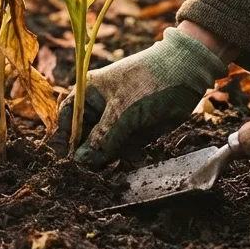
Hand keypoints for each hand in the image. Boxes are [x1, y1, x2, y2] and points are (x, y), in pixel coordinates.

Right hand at [58, 26, 228, 165]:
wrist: (186, 74)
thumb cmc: (146, 83)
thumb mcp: (121, 111)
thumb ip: (101, 139)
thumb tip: (80, 162)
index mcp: (87, 95)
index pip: (66, 122)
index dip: (64, 142)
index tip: (66, 164)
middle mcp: (99, 109)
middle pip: (84, 138)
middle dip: (87, 155)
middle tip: (90, 174)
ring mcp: (117, 121)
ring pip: (103, 147)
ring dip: (107, 160)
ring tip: (112, 170)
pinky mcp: (134, 131)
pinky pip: (123, 150)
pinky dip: (125, 158)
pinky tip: (131, 162)